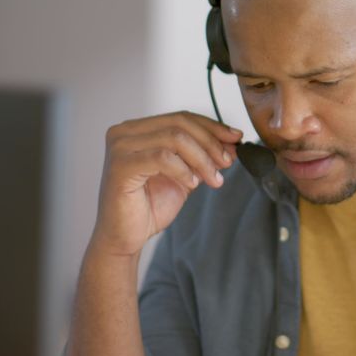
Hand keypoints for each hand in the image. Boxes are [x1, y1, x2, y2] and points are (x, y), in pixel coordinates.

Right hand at [89, 111, 241, 258]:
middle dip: (210, 142)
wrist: (125, 237)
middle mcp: (125, 132)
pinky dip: (183, 169)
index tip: (235, 138)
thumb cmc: (149, 207)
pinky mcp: (120, 166)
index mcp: (138, 129)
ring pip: (174, 138)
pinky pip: (162, 158)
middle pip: (180, 124)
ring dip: (202, 158)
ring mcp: (120, 147)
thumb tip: (231, 142)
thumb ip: (201, 157)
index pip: (181, 118)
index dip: (212, 127)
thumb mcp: (184, 175)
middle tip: (228, 161)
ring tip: (214, 178)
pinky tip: (192, 184)